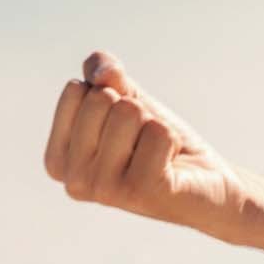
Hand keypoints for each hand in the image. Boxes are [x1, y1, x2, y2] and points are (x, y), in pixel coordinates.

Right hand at [43, 50, 249, 237]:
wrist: (205, 180)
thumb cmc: (159, 141)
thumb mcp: (127, 98)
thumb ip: (104, 72)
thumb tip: (103, 73)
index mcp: (58, 160)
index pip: (77, 89)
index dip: (112, 96)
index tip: (124, 128)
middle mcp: (74, 181)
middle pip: (102, 98)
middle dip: (134, 110)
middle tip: (145, 142)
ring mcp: (105, 190)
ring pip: (129, 112)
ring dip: (154, 125)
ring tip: (158, 153)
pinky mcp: (141, 191)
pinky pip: (159, 132)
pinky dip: (172, 138)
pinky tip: (171, 163)